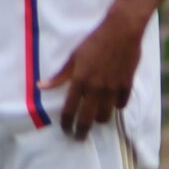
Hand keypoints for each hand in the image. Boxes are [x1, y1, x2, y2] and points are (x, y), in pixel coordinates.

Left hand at [40, 7, 143, 140]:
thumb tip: (42, 86)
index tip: (66, 130)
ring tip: (96, 119)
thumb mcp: (74, 57)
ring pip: (106, 115)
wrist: (122, 31)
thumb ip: (60, 75)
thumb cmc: (94, 41)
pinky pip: (121, 104)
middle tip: (79, 137)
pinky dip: (116, 106)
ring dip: (99, 119)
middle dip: (82, 131)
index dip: (66, 124)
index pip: (70, 111)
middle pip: (88, 119)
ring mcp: (112, 88)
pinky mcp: (126, 85)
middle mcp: (96, 89)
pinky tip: (113, 104)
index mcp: (80, 82)